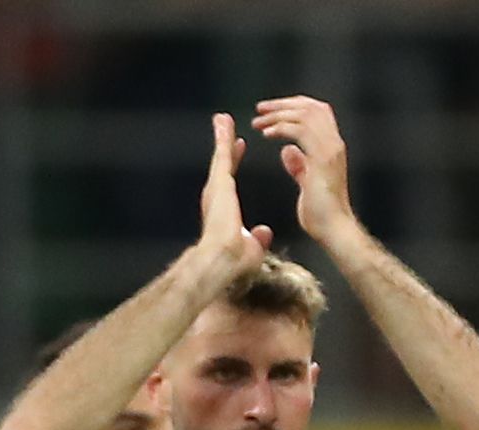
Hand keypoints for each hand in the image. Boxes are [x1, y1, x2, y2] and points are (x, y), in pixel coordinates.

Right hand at [194, 112, 270, 266]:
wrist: (222, 259)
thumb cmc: (233, 261)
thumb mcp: (249, 246)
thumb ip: (255, 236)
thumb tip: (262, 234)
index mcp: (222, 207)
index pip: (229, 178)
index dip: (233, 161)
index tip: (238, 147)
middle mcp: (216, 195)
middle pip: (221, 162)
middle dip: (223, 143)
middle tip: (223, 126)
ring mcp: (216, 187)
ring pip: (220, 155)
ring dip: (221, 136)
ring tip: (221, 119)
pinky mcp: (219, 182)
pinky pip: (222, 154)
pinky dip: (223, 137)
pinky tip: (224, 123)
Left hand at [254, 96, 355, 243]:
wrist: (332, 228)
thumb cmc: (320, 213)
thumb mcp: (307, 182)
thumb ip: (300, 164)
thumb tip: (288, 151)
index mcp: (331, 147)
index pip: (317, 112)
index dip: (294, 106)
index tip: (270, 109)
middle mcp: (334, 143)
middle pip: (312, 107)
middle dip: (283, 105)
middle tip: (260, 108)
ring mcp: (331, 149)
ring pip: (306, 116)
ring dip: (279, 115)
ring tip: (258, 121)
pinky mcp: (322, 159)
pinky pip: (301, 132)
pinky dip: (282, 128)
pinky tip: (266, 134)